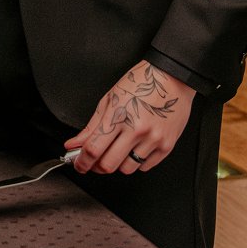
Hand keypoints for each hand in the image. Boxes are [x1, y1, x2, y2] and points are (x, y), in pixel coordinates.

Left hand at [64, 62, 194, 174]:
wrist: (172, 78)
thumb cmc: (140, 84)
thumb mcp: (110, 99)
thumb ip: (91, 126)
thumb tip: (74, 144)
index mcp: (118, 116)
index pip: (93, 149)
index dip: (81, 162)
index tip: (78, 165)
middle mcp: (136, 130)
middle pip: (108, 165)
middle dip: (97, 166)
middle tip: (95, 160)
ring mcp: (152, 139)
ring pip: (127, 169)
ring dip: (118, 164)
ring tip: (119, 148)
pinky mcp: (166, 146)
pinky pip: (145, 166)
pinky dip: (137, 161)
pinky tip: (136, 147)